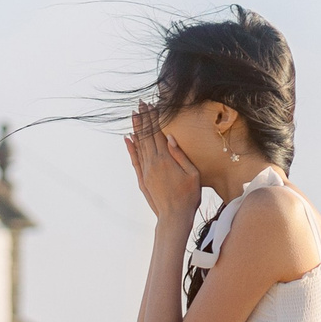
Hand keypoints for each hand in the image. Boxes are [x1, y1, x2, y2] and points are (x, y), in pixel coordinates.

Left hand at [127, 107, 201, 227]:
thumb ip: (181, 155)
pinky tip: (128, 138)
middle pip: (146, 136)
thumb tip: (171, 137)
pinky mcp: (142, 179)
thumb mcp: (193, 174)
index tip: (150, 105)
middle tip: (139, 104)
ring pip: (139, 145)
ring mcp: (146, 171)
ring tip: (133, 115)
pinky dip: (131, 148)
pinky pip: (135, 160)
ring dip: (136, 129)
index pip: (157, 133)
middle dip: (143, 119)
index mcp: (166, 159)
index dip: (153, 118)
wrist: (173, 217)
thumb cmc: (189, 196)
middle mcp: (153, 163)